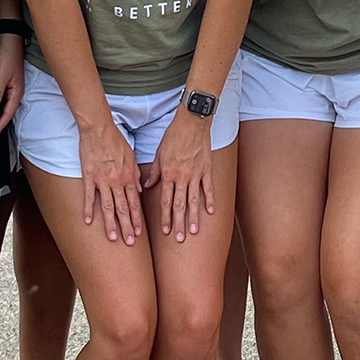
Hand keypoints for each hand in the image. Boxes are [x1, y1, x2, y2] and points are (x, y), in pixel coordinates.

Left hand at [0, 36, 25, 139]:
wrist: (10, 40)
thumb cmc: (6, 56)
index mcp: (16, 92)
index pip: (7, 114)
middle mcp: (16, 91)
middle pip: (8, 112)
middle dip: (0, 124)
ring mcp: (13, 86)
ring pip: (6, 106)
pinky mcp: (9, 81)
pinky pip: (4, 98)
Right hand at [78, 115, 144, 244]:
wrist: (99, 129)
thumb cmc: (116, 141)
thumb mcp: (131, 157)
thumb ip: (136, 175)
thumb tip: (139, 191)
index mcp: (129, 177)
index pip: (135, 203)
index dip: (137, 219)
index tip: (139, 233)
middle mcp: (118, 181)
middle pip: (123, 208)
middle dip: (127, 227)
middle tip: (130, 242)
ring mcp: (103, 180)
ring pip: (108, 206)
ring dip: (111, 224)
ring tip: (113, 238)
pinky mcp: (89, 177)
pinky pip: (89, 196)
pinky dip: (88, 209)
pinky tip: (88, 221)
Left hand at [144, 108, 215, 242]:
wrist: (192, 122)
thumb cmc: (173, 135)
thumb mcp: (159, 153)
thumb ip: (154, 172)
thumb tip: (149, 185)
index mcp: (168, 174)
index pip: (165, 201)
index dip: (165, 217)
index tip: (165, 231)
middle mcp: (182, 177)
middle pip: (179, 204)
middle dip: (179, 223)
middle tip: (180, 238)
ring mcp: (196, 174)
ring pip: (194, 199)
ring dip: (194, 216)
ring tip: (194, 230)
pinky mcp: (206, 169)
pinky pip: (208, 188)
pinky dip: (210, 200)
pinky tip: (210, 212)